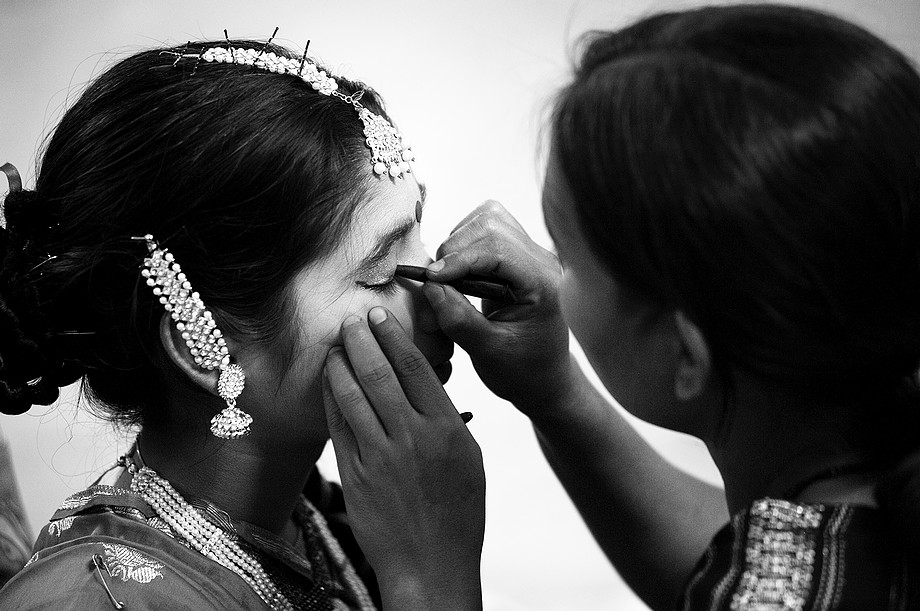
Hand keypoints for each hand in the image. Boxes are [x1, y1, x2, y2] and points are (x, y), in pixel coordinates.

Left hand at [322, 307, 484, 610]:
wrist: (431, 566)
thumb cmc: (458, 513)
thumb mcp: (469, 459)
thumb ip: (446, 419)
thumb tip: (423, 382)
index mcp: (446, 428)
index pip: (414, 367)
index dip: (392, 335)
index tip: (379, 315)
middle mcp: (412, 437)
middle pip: (379, 373)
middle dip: (360, 339)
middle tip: (350, 318)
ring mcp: (379, 456)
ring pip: (352, 394)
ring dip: (340, 363)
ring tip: (335, 344)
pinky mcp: (354, 474)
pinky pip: (338, 425)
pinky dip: (331, 397)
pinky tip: (329, 381)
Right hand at [424, 200, 572, 414]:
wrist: (543, 379)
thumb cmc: (523, 371)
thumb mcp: (488, 353)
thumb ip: (459, 319)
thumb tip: (430, 286)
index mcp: (544, 284)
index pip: (498, 249)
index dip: (459, 259)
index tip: (429, 279)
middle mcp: (542, 260)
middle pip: (491, 225)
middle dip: (455, 250)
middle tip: (437, 284)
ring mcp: (532, 253)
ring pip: (487, 218)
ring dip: (458, 244)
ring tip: (449, 279)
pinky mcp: (518, 253)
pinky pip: (487, 228)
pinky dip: (464, 244)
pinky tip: (461, 273)